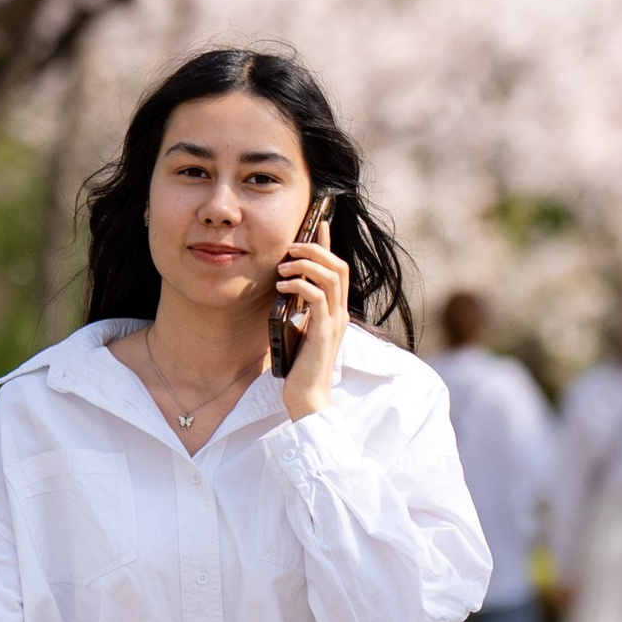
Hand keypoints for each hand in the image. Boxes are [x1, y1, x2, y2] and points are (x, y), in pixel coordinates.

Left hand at [274, 227, 350, 417]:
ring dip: (305, 265)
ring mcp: (334, 322)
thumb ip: (301, 311)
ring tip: (282, 267)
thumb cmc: (301, 367)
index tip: (319, 224)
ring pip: (331, 277)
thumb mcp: (301, 330)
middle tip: (292, 245)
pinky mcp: (323, 333)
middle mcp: (340, 313)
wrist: (308, 398)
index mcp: (336, 311)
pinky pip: (317, 298)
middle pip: (338, 266)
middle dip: (316, 249)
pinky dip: (299, 285)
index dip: (329, 245)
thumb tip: (288, 288)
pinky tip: (282, 286)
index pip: (338, 269)